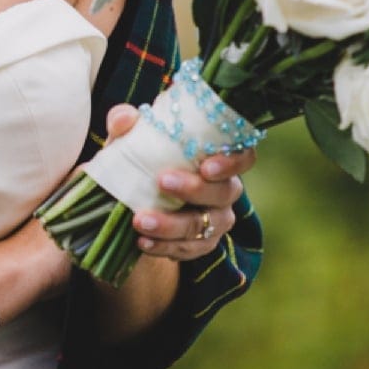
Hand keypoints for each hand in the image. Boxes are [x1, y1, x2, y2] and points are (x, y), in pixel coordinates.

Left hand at [105, 104, 254, 262]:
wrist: (132, 196)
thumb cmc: (142, 157)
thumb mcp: (130, 138)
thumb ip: (126, 123)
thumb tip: (125, 118)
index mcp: (217, 157)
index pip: (243, 157)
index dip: (232, 162)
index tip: (206, 166)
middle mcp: (224, 189)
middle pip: (225, 192)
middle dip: (195, 189)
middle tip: (163, 181)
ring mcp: (216, 219)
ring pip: (206, 226)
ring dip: (173, 225)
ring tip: (140, 221)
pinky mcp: (201, 244)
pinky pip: (190, 250)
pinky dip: (165, 247)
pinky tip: (142, 242)